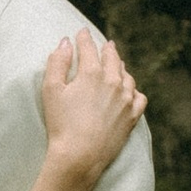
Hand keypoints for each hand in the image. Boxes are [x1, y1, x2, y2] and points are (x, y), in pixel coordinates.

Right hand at [39, 29, 146, 183]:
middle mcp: (113, 82)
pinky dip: (134, 90)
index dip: (83, 39)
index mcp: (92, 73)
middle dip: (107, 49)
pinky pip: (139, 97)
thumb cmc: (61, 124)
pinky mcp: (132, 117)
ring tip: (118, 65)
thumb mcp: (51, 90)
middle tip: (105, 44)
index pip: (88, 48)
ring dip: (121, 67)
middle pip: (112, 59)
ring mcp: (126, 100)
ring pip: (127, 76)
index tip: (81, 33)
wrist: (80, 157)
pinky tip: (130, 90)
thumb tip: (65, 42)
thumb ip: (57, 63)